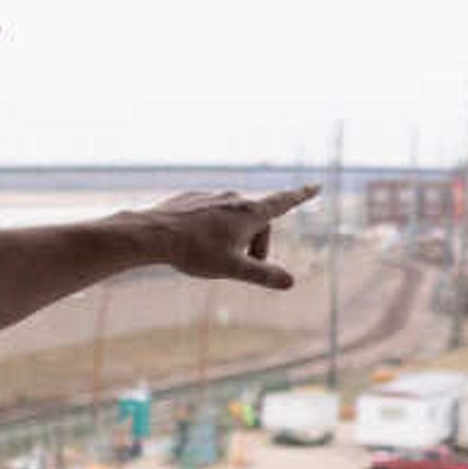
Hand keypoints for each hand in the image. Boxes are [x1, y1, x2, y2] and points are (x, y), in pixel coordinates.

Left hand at [150, 184, 316, 290]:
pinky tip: (193, 245)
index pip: (284, 202)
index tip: (316, 186)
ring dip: (233, 238)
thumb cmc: (194, 251)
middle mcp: (233, 198)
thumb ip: (262, 275)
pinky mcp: (191, 199)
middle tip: (241, 266)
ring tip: (212, 256)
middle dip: (256, 245)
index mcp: (249, 212)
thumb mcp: (232, 268)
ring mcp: (211, 196)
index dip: (302, 195)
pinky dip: (210, 231)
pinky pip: (210, 216)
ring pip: (233, 220)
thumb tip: (290, 282)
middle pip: (257, 223)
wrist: (152, 234)